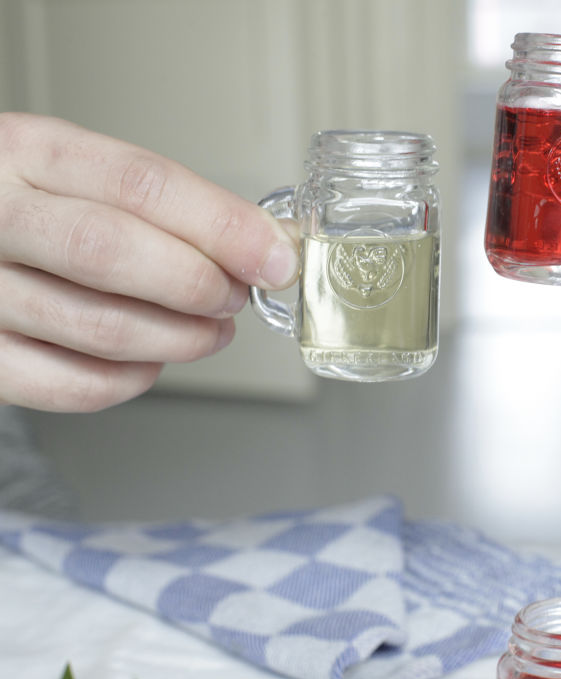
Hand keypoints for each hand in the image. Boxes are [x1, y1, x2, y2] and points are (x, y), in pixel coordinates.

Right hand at [0, 113, 298, 411]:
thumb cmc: (17, 204)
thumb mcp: (71, 172)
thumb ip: (157, 204)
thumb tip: (263, 243)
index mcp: (24, 151)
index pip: (140, 183)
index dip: (222, 226)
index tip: (274, 257)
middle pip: (112, 253)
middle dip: (197, 284)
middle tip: (234, 296)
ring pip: (98, 327)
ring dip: (179, 338)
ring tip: (209, 330)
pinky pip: (67, 386)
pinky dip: (129, 382)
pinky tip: (150, 362)